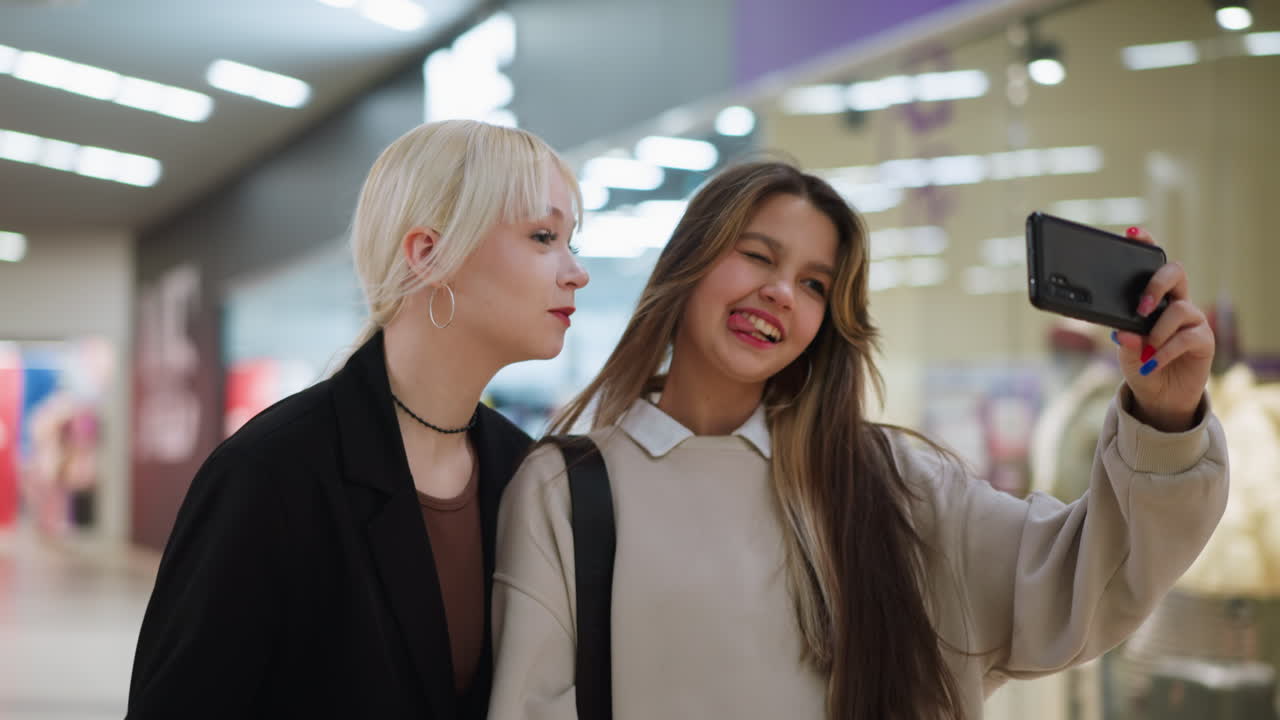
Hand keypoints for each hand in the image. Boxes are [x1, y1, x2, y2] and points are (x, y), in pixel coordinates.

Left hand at [1111, 227, 1214, 431]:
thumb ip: (1123, 339)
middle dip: (1157, 284)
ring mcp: (1192, 320)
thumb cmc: (1141, 364)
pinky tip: (1153, 362)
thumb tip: (1121, 331)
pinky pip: (1186, 338)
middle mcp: (1176, 303)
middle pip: (1176, 273)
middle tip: (1141, 307)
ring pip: (1180, 309)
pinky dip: (1165, 351)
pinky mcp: (1204, 341)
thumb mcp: (1124, 351)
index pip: (1154, 265)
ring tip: (1146, 349)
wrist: (1158, 396)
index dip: (1147, 245)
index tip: (1133, 233)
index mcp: (1155, 299)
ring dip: (1158, 330)